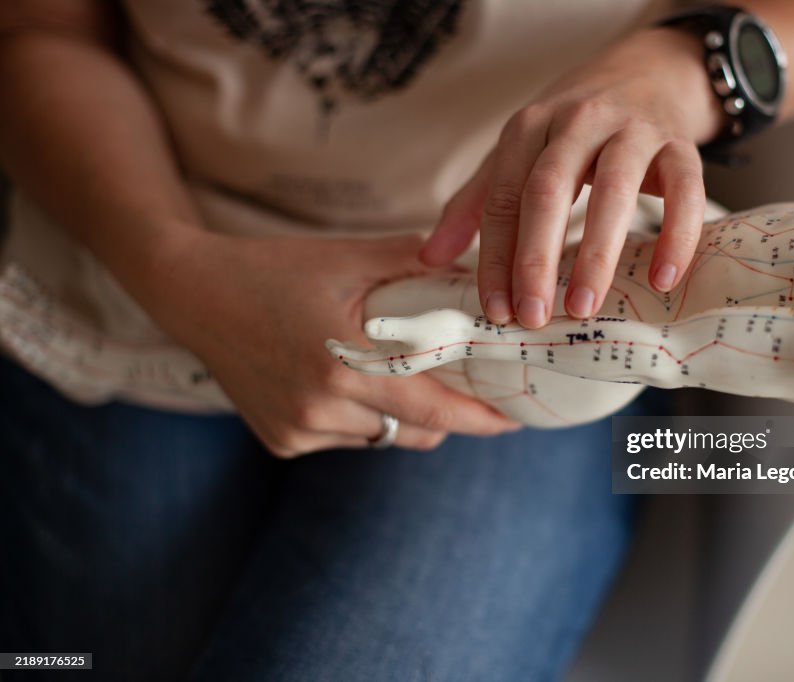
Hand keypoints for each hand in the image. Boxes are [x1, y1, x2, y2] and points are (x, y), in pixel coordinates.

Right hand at [157, 232, 519, 456]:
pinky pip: (346, 438)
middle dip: (445, 415)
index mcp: (341, 366)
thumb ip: (414, 261)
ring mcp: (297, 431)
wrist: (191, 292)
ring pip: (381, 436)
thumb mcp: (348, 256)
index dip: (480, 419)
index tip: (514, 419)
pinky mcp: (281, 441)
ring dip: (399, 413)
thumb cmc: (275, 269)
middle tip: (462, 387)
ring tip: (391, 371)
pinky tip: (341, 379)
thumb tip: (477, 263)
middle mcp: (319, 410)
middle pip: (414, 431)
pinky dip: (359, 416)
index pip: (433, 409)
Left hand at [419, 27, 721, 327]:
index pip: (504, 198)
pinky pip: (685, 188)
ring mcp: (632, 129)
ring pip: (614, 190)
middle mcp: (577, 122)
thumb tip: (429, 258)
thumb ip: (476, 204)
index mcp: (529, 128)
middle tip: (532, 317)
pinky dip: (676, 234)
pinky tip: (662, 279)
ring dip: (596, 254)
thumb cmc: (574, 127)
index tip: (496, 310)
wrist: (647, 70)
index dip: (495, 257)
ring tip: (583, 308)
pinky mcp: (679, 143)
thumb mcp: (518, 152)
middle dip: (535, 258)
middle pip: (549, 191)